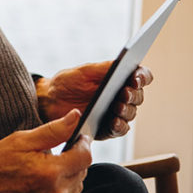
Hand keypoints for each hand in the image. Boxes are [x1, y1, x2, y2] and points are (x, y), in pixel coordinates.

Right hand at [0, 110, 91, 192]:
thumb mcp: (19, 141)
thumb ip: (52, 130)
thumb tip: (76, 116)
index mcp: (50, 172)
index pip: (85, 156)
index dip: (82, 144)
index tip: (77, 139)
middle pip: (82, 173)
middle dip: (71, 161)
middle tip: (50, 156)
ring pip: (75, 190)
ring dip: (66, 179)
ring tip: (42, 174)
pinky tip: (39, 189)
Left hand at [37, 62, 152, 138]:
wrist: (50, 100)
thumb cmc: (68, 82)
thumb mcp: (84, 71)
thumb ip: (104, 68)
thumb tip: (123, 62)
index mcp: (119, 78)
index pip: (140, 76)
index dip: (142, 76)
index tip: (135, 78)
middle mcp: (121, 96)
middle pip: (138, 96)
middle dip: (133, 95)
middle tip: (124, 93)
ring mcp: (116, 113)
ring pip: (131, 113)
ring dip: (126, 110)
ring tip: (117, 107)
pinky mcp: (108, 128)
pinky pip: (120, 129)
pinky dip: (119, 126)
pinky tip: (113, 121)